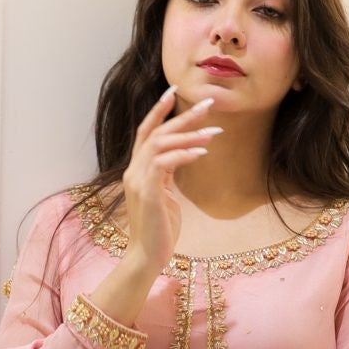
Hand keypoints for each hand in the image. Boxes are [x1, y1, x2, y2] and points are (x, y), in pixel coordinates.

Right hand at [118, 86, 221, 272]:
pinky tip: (203, 152)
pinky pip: (165, 164)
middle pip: (156, 132)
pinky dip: (184, 154)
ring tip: (214, 132)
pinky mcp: (147, 192)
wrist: (147, 257)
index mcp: (136, 170)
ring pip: (160, 144)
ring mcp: (138, 181)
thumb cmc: (159, 229)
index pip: (145, 132)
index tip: (175, 91)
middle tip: (208, 103)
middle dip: (183, 116)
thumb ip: (167, 175)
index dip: (159, 110)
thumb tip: (182, 156)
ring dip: (189, 135)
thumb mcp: (164, 196)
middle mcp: (133, 171)